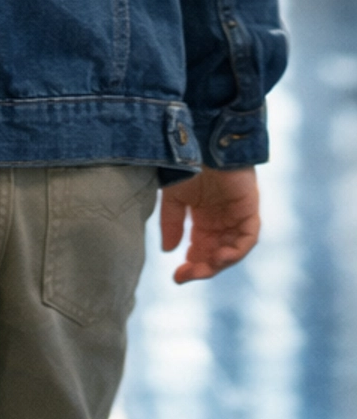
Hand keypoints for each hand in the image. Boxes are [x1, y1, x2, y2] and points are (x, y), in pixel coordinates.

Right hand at [159, 166, 260, 282]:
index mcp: (204, 219)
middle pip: (216, 254)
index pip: (200, 250)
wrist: (201, 141)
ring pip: (233, 250)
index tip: (176, 276)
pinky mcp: (249, 209)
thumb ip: (172, 223)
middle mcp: (222, 221)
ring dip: (219, 262)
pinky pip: (248, 237)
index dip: (191, 265)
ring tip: (204, 267)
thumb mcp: (174, 198)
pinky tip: (221, 256)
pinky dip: (237, 250)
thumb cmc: (187, 165)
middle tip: (187, 275)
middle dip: (202, 268)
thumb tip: (168, 250)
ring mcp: (237, 216)